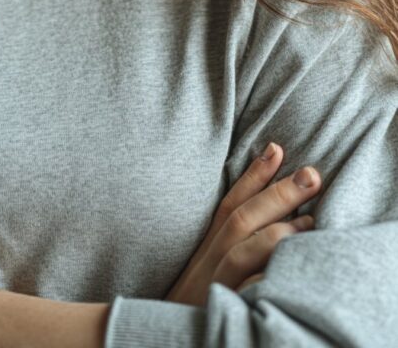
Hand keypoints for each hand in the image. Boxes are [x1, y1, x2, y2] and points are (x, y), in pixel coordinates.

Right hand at [165, 143, 319, 306]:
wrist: (165, 338)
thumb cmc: (194, 306)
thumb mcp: (206, 270)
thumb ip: (228, 244)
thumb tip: (269, 218)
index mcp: (206, 249)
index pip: (230, 204)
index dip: (253, 175)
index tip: (276, 147)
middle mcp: (208, 262)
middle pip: (240, 220)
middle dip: (276, 194)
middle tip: (311, 175)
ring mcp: (216, 287)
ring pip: (242, 252)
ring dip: (277, 232)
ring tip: (310, 222)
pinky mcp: (224, 311)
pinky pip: (247, 292)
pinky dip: (266, 279)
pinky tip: (288, 271)